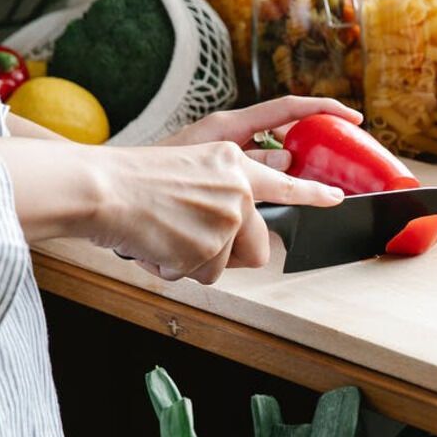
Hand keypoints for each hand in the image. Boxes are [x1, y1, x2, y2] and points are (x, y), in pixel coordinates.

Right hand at [0, 96, 356, 283]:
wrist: (102, 188)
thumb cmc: (127, 182)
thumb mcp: (183, 171)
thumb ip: (217, 193)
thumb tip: (235, 227)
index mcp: (229, 161)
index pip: (282, 181)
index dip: (311, 193)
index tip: (334, 198)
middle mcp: (238, 187)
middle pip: (257, 247)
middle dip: (228, 256)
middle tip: (187, 242)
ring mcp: (229, 216)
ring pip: (223, 265)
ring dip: (192, 260)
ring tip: (162, 233)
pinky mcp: (214, 244)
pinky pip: (200, 276)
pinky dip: (174, 268)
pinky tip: (156, 244)